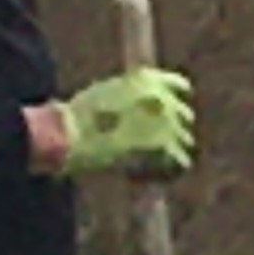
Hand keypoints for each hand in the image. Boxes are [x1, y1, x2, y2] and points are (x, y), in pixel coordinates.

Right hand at [58, 65, 195, 177]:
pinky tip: (142, 175)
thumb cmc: (77, 119)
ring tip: (140, 163)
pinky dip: (164, 172)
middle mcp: (162, 96)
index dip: (174, 104)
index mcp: (147, 79)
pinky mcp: (166, 146)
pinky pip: (180, 163)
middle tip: (146, 148)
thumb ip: (134, 99)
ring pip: (184, 141)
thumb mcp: (107, 94)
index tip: (169, 118)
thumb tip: (150, 115)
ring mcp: (167, 121)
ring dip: (167, 153)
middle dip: (169, 132)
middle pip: (184, 117)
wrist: (69, 135)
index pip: (181, 85)